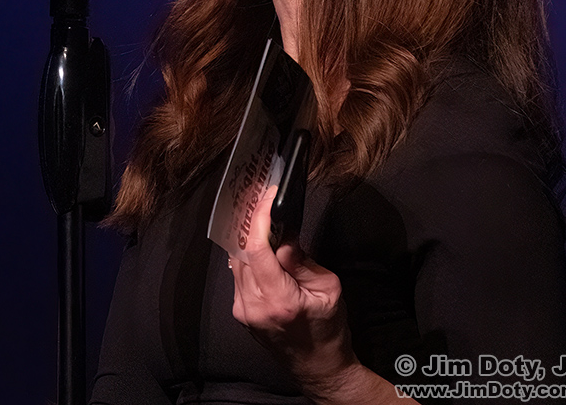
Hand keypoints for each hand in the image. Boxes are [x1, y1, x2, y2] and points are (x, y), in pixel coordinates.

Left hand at [228, 186, 357, 392]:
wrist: (318, 368)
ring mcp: (242, 309)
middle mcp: (253, 305)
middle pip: (241, 250)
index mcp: (278, 300)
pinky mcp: (240, 311)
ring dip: (247, 235)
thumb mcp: (328, 290)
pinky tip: (259, 240)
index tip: (267, 195)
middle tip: (261, 196)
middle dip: (251, 220)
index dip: (258, 217)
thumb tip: (283, 235)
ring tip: (260, 212)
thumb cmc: (329, 330)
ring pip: (236, 260)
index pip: (256, 249)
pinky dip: (247, 252)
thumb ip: (302, 261)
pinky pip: (238, 272)